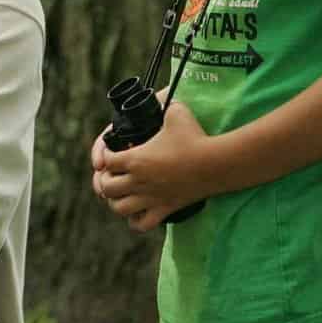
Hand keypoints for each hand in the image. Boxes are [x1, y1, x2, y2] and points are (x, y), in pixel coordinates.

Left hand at [92, 101, 215, 232]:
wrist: (216, 163)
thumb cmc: (195, 137)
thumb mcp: (176, 112)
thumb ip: (165, 103)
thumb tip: (163, 97)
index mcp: (136, 158)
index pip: (106, 160)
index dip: (105, 155)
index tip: (112, 152)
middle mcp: (139, 180)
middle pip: (106, 187)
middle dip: (105, 181)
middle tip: (113, 175)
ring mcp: (151, 197)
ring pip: (118, 208)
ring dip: (115, 202)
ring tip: (121, 194)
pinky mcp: (165, 209)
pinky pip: (141, 224)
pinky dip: (135, 221)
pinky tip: (137, 213)